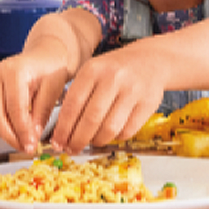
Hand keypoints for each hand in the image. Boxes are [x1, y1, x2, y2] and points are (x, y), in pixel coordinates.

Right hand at [0, 44, 70, 153]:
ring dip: (1, 134)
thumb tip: (32, 135)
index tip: (31, 144)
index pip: (14, 108)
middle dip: (11, 137)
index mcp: (14, 71)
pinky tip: (10, 129)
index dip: (22, 130)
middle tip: (26, 148)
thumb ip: (42, 111)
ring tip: (19, 140)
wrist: (44, 57)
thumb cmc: (50, 69)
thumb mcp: (54, 88)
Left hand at [49, 49, 164, 153]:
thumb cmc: (115, 70)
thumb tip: (62, 132)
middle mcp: (114, 78)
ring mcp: (133, 91)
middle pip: (91, 119)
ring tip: (90, 141)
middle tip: (71, 149)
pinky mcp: (149, 103)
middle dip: (77, 140)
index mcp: (94, 69)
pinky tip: (109, 134)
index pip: (73, 104)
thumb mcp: (93, 71)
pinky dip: (115, 138)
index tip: (57, 142)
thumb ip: (77, 96)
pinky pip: (127, 131)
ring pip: (110, 129)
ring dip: (96, 141)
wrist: (152, 59)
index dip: (63, 128)